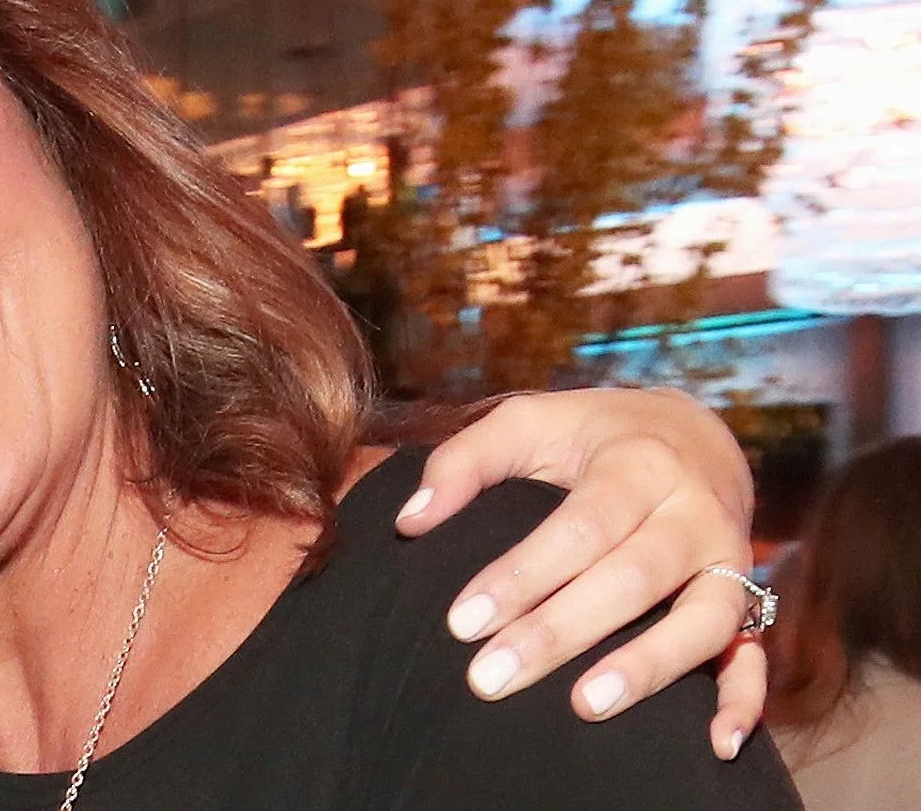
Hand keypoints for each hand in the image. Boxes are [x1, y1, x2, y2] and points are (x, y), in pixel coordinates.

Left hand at [396, 387, 762, 758]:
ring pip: (700, 621)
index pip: (580, 527)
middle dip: (558, 632)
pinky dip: (743, 702)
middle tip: (490, 678)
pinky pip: (755, 656)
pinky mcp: (749, 601)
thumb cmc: (591, 434)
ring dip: (647, 668)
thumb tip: (410, 522)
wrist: (695, 434)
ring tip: (584, 707)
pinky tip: (716, 745)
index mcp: (639, 465)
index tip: (462, 622)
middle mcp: (694, 514)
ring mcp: (730, 562)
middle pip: (630, 579)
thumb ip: (464, 462)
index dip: (522, 576)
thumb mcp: (528, 422)